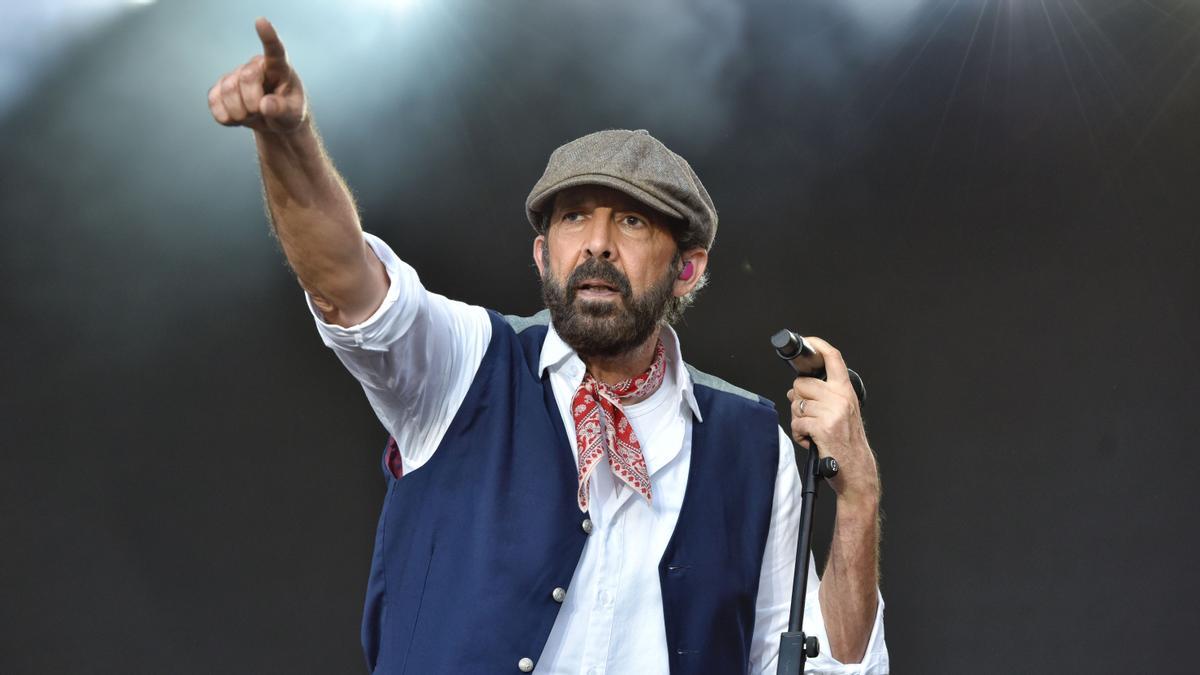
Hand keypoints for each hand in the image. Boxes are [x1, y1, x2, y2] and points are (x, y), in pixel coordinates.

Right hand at [207, 18, 306, 133]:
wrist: (273, 124)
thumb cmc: (288, 113)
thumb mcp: (293, 115)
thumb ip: (282, 110)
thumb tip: (265, 105)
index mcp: (279, 68)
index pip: (275, 50)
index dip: (268, 37)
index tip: (261, 22)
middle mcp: (255, 66)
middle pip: (245, 77)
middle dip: (253, 103)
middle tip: (262, 112)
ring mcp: (235, 76)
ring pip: (227, 90)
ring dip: (240, 113)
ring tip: (253, 115)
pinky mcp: (219, 89)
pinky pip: (214, 101)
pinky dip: (226, 118)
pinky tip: (238, 118)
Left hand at [786, 336, 879, 503]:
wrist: (856, 468)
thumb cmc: (847, 441)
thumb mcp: (841, 412)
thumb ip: (822, 396)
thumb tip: (796, 390)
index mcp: (845, 391)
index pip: (833, 358)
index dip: (818, 345)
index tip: (807, 341)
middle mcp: (840, 398)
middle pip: (801, 384)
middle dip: (799, 400)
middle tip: (811, 416)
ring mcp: (832, 412)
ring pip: (796, 405)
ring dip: (799, 420)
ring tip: (814, 430)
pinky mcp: (822, 427)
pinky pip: (797, 424)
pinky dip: (799, 435)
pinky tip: (811, 440)